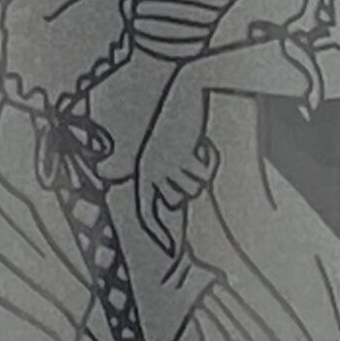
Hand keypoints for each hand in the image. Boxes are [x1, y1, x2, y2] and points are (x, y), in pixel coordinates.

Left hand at [134, 75, 216, 253]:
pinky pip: (203, 173)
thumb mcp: (159, 148)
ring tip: (191, 149)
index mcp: (141, 168)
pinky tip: (199, 144)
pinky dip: (207, 162)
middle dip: (185, 187)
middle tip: (186, 162)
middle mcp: (150, 169)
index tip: (169, 250)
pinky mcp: (182, 154)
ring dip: (197, 172)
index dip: (157, 233)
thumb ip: (150, 170)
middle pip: (176, 200)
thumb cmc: (172, 121)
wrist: (183, 90)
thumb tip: (132, 183)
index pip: (146, 210)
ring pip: (193, 188)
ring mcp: (166, 163)